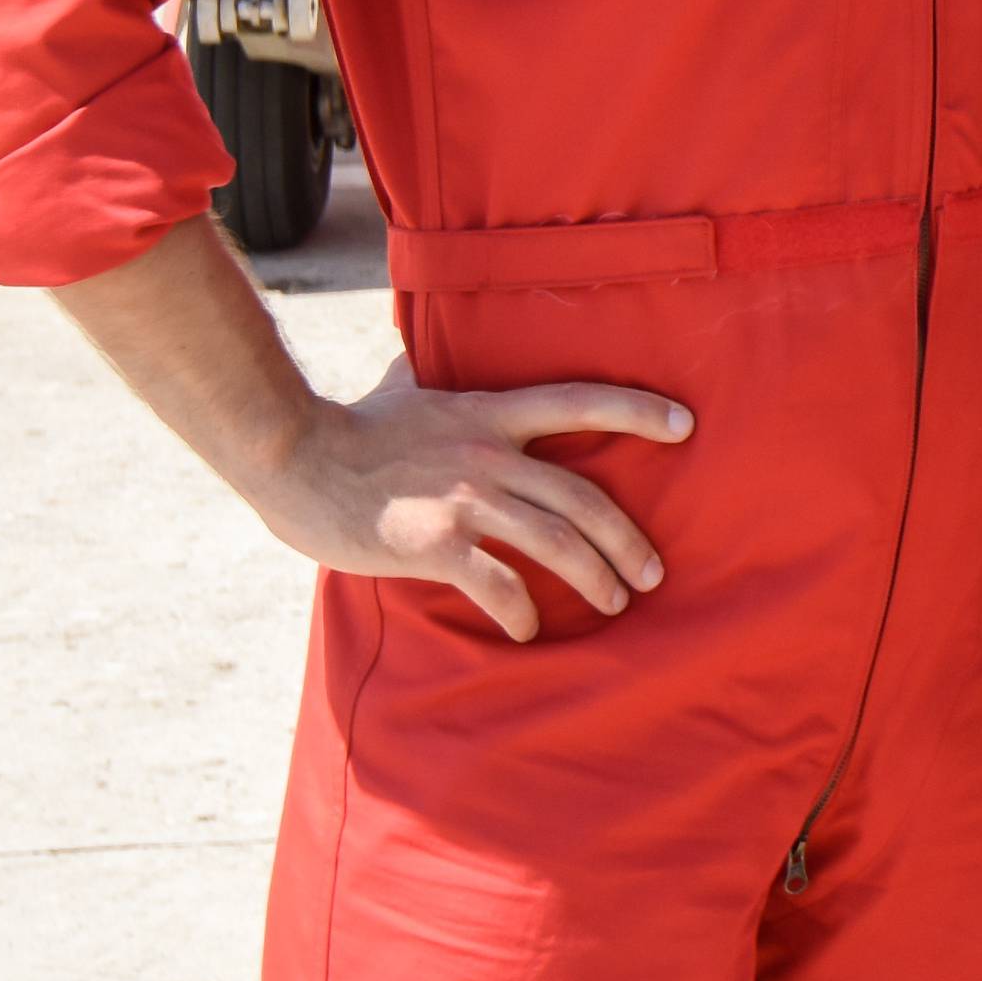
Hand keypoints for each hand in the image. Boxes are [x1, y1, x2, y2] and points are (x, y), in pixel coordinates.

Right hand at [252, 354, 692, 640]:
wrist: (296, 457)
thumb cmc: (351, 428)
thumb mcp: (403, 388)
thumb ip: (423, 372)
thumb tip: (415, 352)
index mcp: (490, 411)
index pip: (580, 401)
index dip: (638, 411)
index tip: (685, 424)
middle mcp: (489, 452)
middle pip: (583, 496)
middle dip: (628, 539)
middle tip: (653, 572)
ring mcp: (465, 498)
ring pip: (557, 542)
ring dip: (597, 577)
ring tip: (618, 602)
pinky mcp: (435, 544)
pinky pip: (499, 584)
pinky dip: (524, 611)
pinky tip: (529, 628)